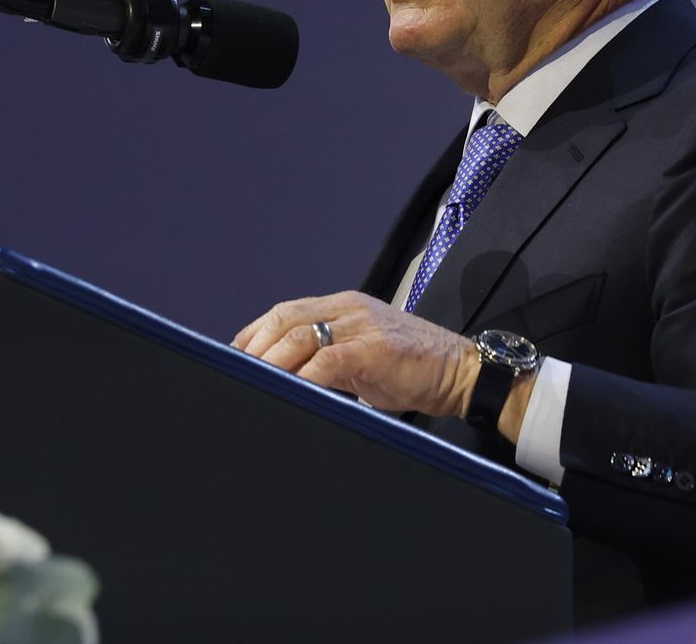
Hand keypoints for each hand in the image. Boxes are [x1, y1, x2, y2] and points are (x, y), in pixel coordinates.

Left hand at [231, 291, 479, 416]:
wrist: (461, 370)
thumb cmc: (411, 367)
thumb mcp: (361, 356)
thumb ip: (326, 358)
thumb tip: (287, 377)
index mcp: (343, 305)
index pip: (286, 311)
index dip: (255, 333)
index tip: (234, 357)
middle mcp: (350, 309)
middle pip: (286, 319)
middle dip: (256, 348)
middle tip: (238, 375)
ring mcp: (363, 326)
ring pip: (301, 335)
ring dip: (273, 362)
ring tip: (257, 383)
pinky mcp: (376, 349)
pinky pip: (329, 359)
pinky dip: (305, 376)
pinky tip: (293, 390)